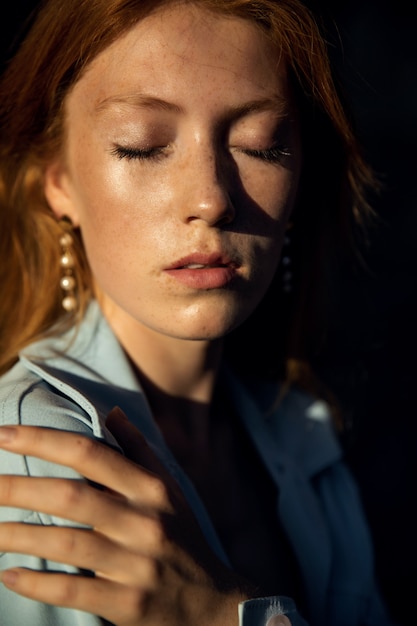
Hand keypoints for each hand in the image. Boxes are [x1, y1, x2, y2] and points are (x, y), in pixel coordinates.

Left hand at [0, 408, 249, 625]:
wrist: (212, 603)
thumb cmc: (181, 536)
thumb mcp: (168, 489)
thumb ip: (138, 449)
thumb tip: (112, 413)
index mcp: (151, 488)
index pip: (91, 453)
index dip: (44, 441)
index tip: (4, 435)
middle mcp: (144, 521)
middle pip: (71, 496)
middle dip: (19, 488)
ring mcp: (136, 564)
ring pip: (66, 543)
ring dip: (18, 536)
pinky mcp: (127, 603)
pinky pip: (73, 590)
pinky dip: (38, 582)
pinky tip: (9, 574)